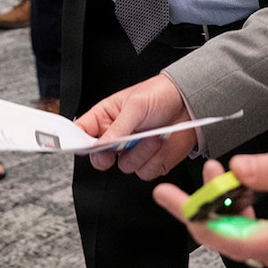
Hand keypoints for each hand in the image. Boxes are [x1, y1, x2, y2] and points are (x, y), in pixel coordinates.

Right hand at [75, 74, 194, 177]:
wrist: (189, 103)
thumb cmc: (159, 94)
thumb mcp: (135, 105)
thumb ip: (118, 127)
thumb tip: (100, 144)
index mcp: (106, 118)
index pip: (82, 133)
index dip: (78, 142)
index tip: (83, 146)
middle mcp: (116, 137)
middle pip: (99, 158)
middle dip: (108, 155)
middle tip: (119, 145)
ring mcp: (132, 151)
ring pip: (124, 167)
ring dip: (140, 153)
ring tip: (153, 135)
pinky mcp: (149, 162)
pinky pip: (144, 172)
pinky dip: (154, 159)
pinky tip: (160, 144)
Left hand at [153, 141, 267, 267]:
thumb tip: (237, 169)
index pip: (232, 239)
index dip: (196, 219)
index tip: (171, 198)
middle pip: (234, 240)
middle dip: (209, 206)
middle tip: (200, 172)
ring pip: (248, 237)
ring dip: (229, 206)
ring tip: (222, 171)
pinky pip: (264, 235)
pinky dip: (247, 212)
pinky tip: (244, 187)